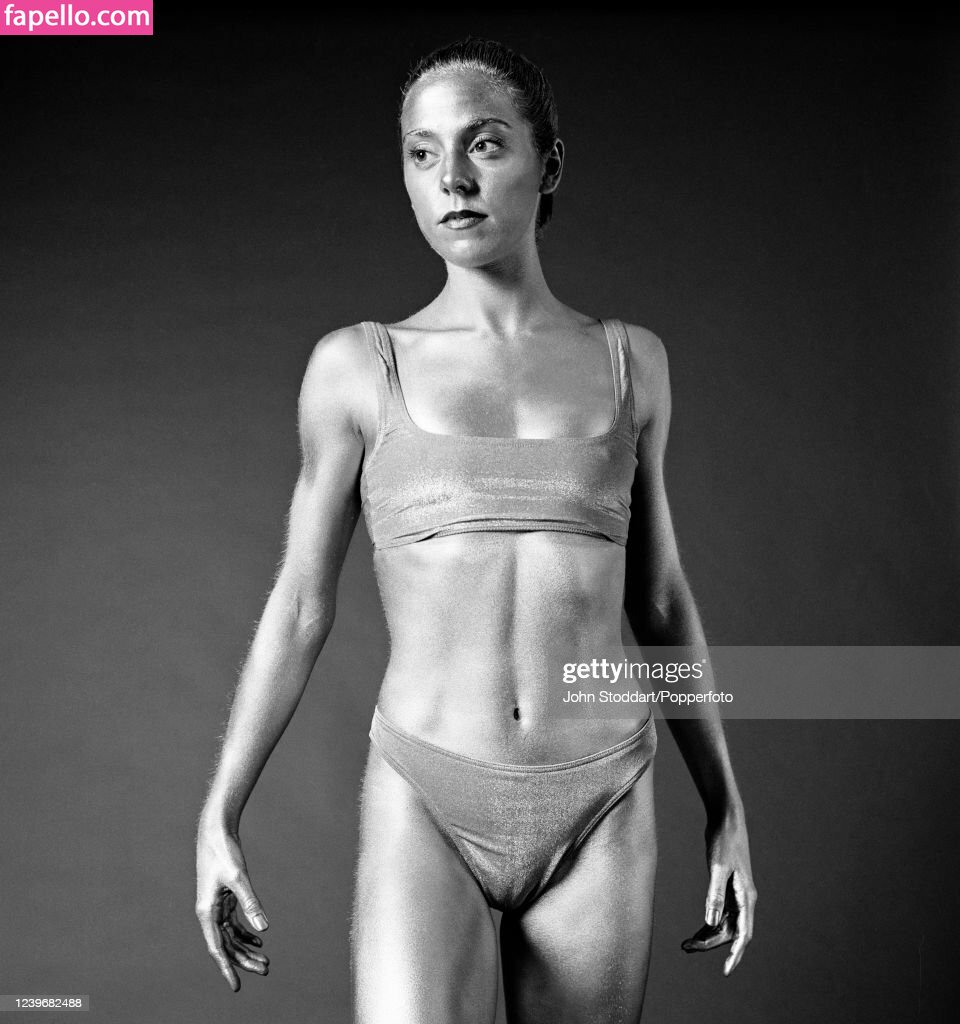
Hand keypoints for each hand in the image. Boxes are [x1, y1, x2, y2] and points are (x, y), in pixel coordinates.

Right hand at [195, 823, 270, 990]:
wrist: (216, 831)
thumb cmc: (223, 852)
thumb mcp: (238, 877)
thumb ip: (251, 902)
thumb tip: (263, 929)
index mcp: (207, 912)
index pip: (218, 949)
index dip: (228, 968)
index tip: (237, 986)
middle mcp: (209, 913)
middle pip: (227, 945)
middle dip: (244, 960)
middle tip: (266, 969)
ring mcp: (216, 906)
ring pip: (231, 936)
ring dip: (246, 948)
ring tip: (265, 959)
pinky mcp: (224, 898)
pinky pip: (233, 923)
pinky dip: (246, 932)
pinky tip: (259, 939)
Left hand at [681, 814, 756, 974]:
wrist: (726, 819)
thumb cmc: (724, 840)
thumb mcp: (718, 867)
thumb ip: (715, 894)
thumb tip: (710, 922)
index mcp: (745, 896)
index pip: (743, 933)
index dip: (735, 953)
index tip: (725, 970)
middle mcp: (744, 899)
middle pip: (730, 932)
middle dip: (711, 943)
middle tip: (687, 947)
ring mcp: (736, 894)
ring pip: (724, 924)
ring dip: (708, 935)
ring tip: (686, 944)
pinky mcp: (728, 887)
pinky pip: (720, 913)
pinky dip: (709, 923)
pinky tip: (697, 930)